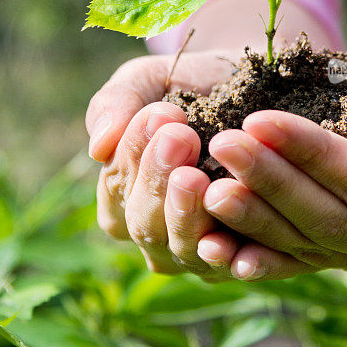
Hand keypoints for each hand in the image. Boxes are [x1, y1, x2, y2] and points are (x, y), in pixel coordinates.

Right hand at [86, 51, 240, 276]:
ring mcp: (195, 253)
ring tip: (197, 176)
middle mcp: (154, 235)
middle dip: (159, 179)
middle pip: (145, 222)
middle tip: (180, 137)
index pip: (117, 185)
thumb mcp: (146, 81)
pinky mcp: (241, 259)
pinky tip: (232, 231)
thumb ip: (115, 104)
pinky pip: (233, 264)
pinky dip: (230, 254)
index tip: (161, 112)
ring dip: (188, 214)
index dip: (134, 152)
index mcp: (119, 199)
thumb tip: (98, 147)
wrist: (248, 90)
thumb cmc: (186, 87)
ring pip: (183, 248)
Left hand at [194, 36, 346, 279]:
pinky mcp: (345, 256)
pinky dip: (256, 251)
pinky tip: (214, 245)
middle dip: (270, 181)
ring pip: (306, 242)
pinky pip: (296, 258)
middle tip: (220, 146)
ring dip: (252, 216)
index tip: (257, 120)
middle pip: (329, 219)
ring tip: (204, 186)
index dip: (309, 154)